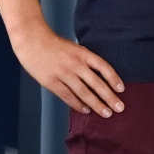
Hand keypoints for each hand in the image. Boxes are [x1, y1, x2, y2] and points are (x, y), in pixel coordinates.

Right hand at [9, 26, 124, 115]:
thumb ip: (86, 61)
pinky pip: (67, 96)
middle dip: (110, 97)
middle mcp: (75, 63)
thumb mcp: (75, 48)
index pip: (103, 67)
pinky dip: (77, 104)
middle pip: (96, 83)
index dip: (114, 78)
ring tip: (107, 113)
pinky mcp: (51, 81)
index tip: (121, 89)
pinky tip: (86, 110)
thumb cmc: (55, 45)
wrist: (31, 40)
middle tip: (120, 108)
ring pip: (83, 92)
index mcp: (82, 53)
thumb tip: (101, 79)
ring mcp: (63, 73)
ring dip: (96, 104)